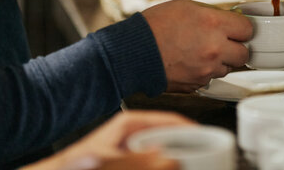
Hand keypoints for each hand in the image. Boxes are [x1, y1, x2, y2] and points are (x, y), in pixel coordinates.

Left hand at [21, 111, 194, 169]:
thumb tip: (167, 158)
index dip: (190, 129)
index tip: (207, 138)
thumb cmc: (77, 163)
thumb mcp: (110, 159)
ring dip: (178, 154)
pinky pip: (156, 156)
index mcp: (131, 123)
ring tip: (194, 160)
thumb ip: (137, 160)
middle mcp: (135, 132)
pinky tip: (174, 164)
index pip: (170, 120)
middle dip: (188, 144)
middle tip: (204, 153)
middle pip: (171, 135)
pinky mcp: (133, 156)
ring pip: (165, 148)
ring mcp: (134, 145)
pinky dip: (166, 159)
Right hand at [142, 0, 251, 91]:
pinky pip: (211, 79)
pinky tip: (190, 62)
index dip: (241, 28)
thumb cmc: (155, 26)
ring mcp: (207, 69)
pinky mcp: (198, 84)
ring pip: (228, 68)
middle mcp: (215, 48)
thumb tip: (228, 19)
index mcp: (213, 24)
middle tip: (222, 42)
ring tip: (199, 52)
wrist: (133, 53)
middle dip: (235, 47)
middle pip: (243, 53)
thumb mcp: (186, 6)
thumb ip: (212, 13)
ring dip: (220, 61)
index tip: (236, 29)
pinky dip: (205, 72)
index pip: (248, 29)